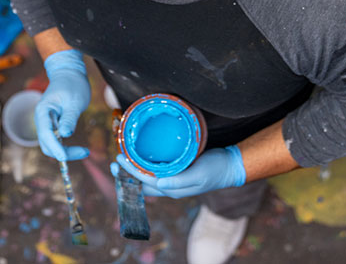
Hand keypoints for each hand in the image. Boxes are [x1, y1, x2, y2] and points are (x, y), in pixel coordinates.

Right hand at [34, 49, 90, 161]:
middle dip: (63, 152)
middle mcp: (41, 119)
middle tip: (84, 151)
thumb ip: (69, 118)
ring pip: (51, 145)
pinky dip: (66, 146)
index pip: (45, 134)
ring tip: (84, 151)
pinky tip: (79, 148)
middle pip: (47, 144)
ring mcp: (46, 123)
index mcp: (43, 111)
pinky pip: (56, 141)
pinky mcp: (53, 126)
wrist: (69, 73)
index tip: (65, 157)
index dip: (54, 147)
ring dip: (65, 151)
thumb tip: (65, 135)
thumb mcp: (75, 101)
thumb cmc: (72, 84)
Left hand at [111, 146, 246, 198]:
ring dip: (135, 169)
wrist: (230, 166)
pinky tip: (142, 156)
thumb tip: (159, 185)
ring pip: (148, 177)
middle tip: (115, 161)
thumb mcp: (198, 175)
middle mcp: (170, 186)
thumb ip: (180, 181)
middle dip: (127, 174)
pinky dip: (146, 164)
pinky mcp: (178, 170)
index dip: (130, 172)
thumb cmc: (215, 170)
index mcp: (173, 190)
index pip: (145, 182)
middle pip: (143, 183)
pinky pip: (157, 170)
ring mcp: (174, 179)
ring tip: (124, 158)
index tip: (119, 160)